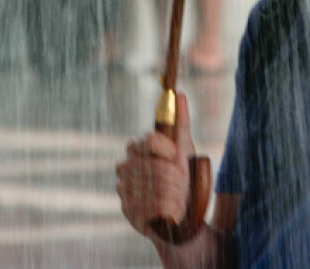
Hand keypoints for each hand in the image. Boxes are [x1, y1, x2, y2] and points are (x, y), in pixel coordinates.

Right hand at [116, 90, 195, 239]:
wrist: (183, 215)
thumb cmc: (183, 179)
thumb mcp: (185, 151)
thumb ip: (181, 123)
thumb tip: (180, 95)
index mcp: (137, 149)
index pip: (149, 140)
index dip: (168, 150)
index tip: (177, 158)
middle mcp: (125, 167)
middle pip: (154, 167)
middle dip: (175, 178)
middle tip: (182, 185)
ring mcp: (124, 190)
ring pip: (154, 188)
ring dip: (174, 196)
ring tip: (178, 200)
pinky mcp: (127, 211)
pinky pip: (150, 208)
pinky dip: (167, 211)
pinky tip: (171, 213)